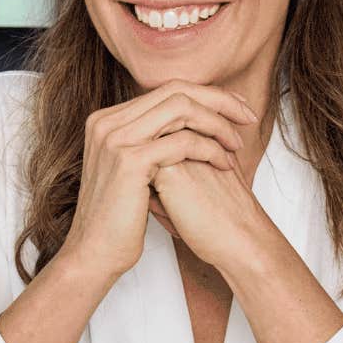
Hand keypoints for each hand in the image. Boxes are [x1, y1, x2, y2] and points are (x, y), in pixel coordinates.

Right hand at [56, 81, 258, 282]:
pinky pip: (183, 141)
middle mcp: (107, 122)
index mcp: (107, 119)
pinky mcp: (130, 160)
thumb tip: (187, 123)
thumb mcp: (131, 169)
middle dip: (218, 100)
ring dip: (217, 124)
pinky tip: (224, 164)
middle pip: (176, 90)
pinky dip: (210, 149)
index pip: (166, 90)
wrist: (95, 252)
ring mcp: (116, 138)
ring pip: (182, 109)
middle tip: (247, 116)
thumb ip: (150, 140)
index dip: (205, 95)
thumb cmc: (119, 218)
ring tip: (236, 144)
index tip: (234, 109)